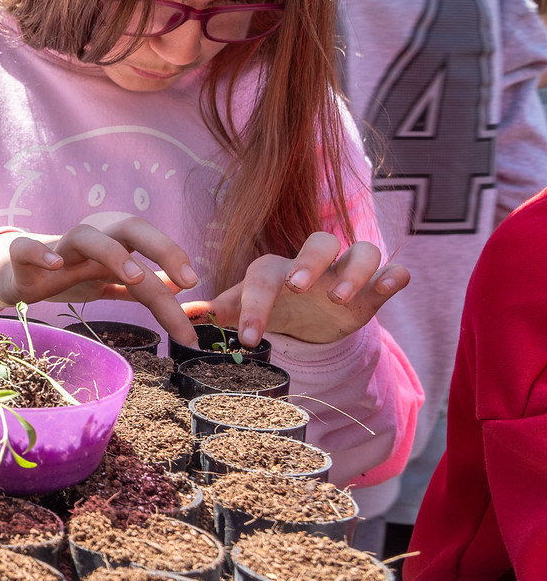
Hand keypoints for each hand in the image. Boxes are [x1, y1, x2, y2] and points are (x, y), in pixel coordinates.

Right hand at [0, 213, 201, 343]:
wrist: (19, 271)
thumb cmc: (70, 272)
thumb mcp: (110, 278)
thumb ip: (144, 285)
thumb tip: (181, 287)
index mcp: (115, 241)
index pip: (152, 246)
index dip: (176, 262)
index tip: (197, 290)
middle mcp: (93, 238)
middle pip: (130, 228)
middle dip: (162, 248)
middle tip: (188, 280)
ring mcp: (58, 246)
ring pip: (85, 235)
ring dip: (111, 252)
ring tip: (134, 277)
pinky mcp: (23, 257)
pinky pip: (28, 248)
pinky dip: (41, 253)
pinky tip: (55, 265)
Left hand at [182, 232, 409, 346]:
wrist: (311, 319)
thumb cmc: (274, 308)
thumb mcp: (247, 311)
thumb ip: (220, 312)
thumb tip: (185, 316)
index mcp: (277, 268)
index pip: (265, 274)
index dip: (256, 303)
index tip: (250, 338)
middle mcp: (315, 262)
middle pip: (319, 242)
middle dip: (309, 262)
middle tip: (299, 287)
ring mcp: (347, 271)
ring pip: (362, 250)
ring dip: (353, 270)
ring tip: (340, 297)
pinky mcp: (374, 287)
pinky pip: (391, 271)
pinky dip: (394, 275)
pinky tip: (394, 283)